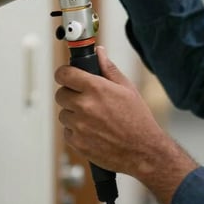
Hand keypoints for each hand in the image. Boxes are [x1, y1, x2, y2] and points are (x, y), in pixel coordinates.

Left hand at [54, 47, 197, 203]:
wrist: (143, 151)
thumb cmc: (138, 119)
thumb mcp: (127, 88)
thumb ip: (109, 69)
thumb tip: (99, 53)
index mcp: (96, 88)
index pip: (64, 74)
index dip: (64, 73)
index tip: (67, 76)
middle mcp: (84, 106)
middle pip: (60, 94)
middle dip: (70, 94)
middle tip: (84, 99)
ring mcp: (79, 126)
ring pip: (64, 114)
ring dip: (73, 114)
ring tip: (93, 118)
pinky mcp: (77, 143)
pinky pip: (67, 132)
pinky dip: (76, 131)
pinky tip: (93, 131)